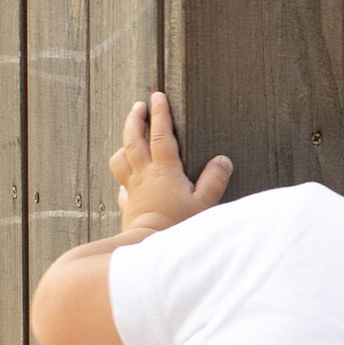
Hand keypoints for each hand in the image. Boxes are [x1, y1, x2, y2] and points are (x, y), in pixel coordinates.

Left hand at [111, 90, 231, 236]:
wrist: (148, 247)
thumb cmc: (177, 225)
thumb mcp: (204, 203)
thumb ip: (214, 180)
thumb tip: (222, 161)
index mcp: (164, 170)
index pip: (161, 135)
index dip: (160, 114)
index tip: (158, 97)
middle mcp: (144, 175)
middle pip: (133, 140)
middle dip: (135, 120)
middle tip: (138, 106)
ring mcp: (132, 189)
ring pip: (120, 159)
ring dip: (123, 145)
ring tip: (129, 139)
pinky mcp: (128, 204)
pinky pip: (121, 185)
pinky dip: (124, 177)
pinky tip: (129, 180)